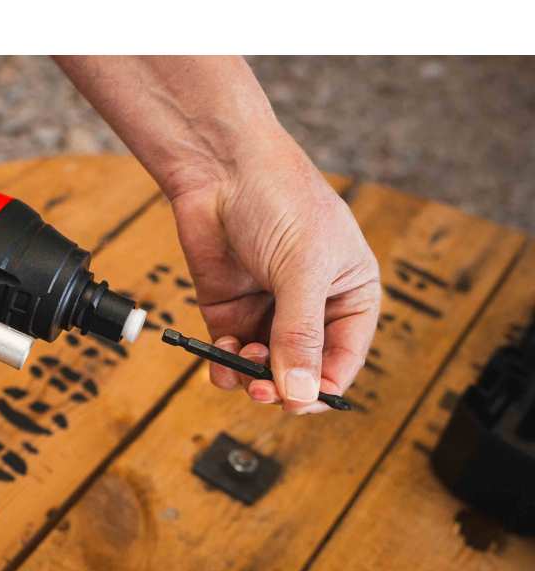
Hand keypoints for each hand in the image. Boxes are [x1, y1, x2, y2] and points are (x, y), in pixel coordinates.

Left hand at [171, 125, 379, 412]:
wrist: (221, 167)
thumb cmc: (280, 201)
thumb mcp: (302, 269)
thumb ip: (300, 334)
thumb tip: (299, 393)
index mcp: (350, 297)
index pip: (343, 361)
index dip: (322, 388)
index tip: (298, 402)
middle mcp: (311, 311)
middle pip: (301, 372)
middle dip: (283, 385)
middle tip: (262, 389)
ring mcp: (268, 313)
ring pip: (263, 370)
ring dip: (251, 376)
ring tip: (241, 359)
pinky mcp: (230, 311)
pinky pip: (229, 355)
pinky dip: (223, 364)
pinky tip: (220, 355)